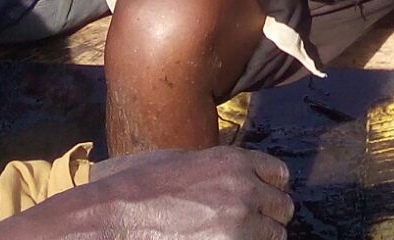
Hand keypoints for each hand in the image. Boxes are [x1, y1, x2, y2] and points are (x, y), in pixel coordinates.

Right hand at [0, 147, 292, 239]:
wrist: (109, 220)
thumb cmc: (135, 189)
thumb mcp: (180, 162)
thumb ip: (218, 169)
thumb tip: (239, 182)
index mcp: (233, 161)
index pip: (280, 176)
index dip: (269, 190)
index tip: (259, 202)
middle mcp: (243, 190)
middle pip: (283, 209)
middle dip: (267, 219)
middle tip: (246, 227)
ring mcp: (238, 225)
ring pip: (275, 238)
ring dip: (258, 239)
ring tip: (230, 236)